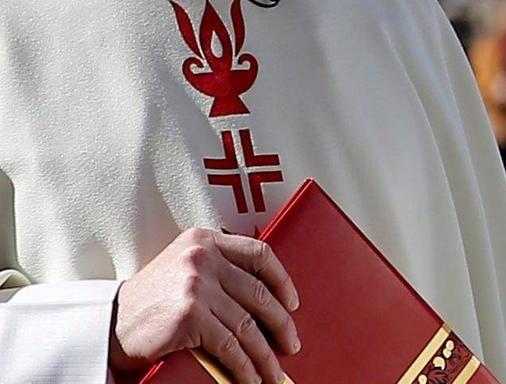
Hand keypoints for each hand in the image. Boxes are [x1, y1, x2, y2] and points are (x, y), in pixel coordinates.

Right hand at [108, 228, 300, 383]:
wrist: (109, 325)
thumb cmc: (149, 302)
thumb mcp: (183, 269)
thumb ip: (218, 269)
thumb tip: (266, 297)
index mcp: (204, 240)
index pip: (258, 253)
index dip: (282, 280)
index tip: (292, 302)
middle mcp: (202, 257)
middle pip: (259, 293)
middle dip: (280, 324)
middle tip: (290, 343)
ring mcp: (197, 285)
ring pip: (247, 325)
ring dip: (264, 354)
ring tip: (273, 371)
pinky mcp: (191, 315)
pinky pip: (229, 345)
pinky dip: (245, 366)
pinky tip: (251, 378)